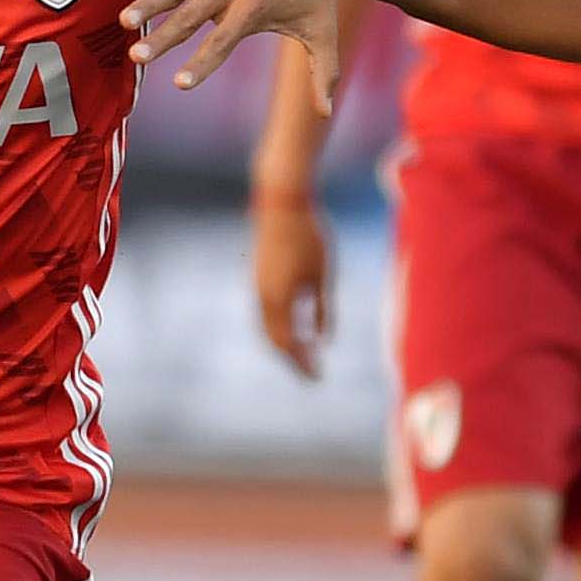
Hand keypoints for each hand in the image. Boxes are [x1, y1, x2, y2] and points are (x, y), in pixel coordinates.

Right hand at [114, 0, 350, 107]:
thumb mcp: (322, 28)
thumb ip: (322, 72)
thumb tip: (325, 113)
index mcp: (252, 12)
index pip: (221, 45)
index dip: (201, 65)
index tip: (180, 83)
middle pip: (189, 19)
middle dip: (163, 38)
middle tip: (136, 56)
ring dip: (147, 4)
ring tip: (123, 20)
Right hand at [252, 189, 332, 378]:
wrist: (282, 202)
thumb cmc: (308, 236)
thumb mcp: (323, 275)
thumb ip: (323, 309)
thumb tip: (323, 340)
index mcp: (278, 300)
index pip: (288, 344)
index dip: (302, 363)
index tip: (317, 377)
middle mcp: (262, 297)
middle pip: (274, 339)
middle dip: (293, 358)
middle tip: (311, 371)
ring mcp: (258, 285)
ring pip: (267, 325)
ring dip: (285, 342)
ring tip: (304, 353)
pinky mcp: (259, 275)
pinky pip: (267, 310)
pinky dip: (280, 324)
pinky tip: (297, 325)